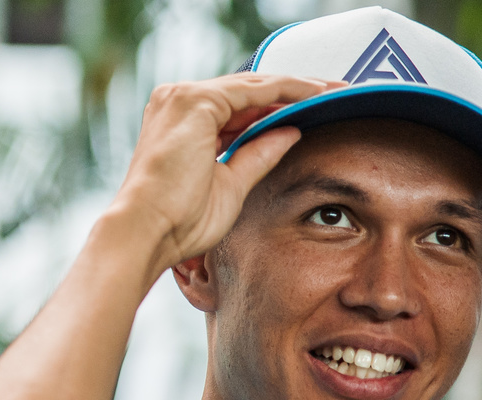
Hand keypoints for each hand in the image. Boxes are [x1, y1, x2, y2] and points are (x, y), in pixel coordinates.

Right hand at [111, 74, 344, 282]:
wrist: (147, 232)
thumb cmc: (179, 222)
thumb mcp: (230, 185)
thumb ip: (256, 155)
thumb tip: (290, 132)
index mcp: (181, 122)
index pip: (238, 107)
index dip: (277, 108)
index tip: (313, 112)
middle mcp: (178, 101)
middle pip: (248, 90)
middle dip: (293, 92)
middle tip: (334, 94)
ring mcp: (184, 97)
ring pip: (254, 85)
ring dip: (296, 87)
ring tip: (334, 91)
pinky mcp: (196, 102)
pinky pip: (254, 90)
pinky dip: (287, 90)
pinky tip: (316, 94)